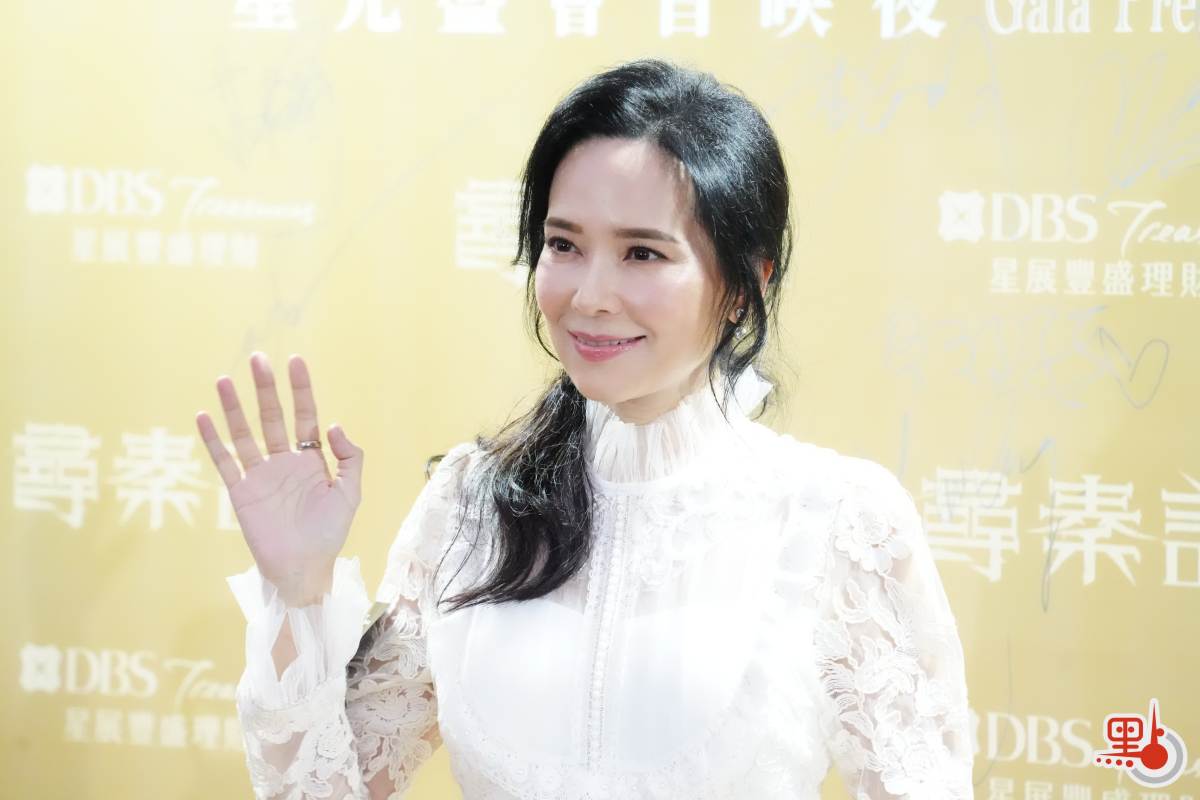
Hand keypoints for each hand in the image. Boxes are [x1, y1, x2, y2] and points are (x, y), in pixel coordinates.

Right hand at [196, 353, 363, 604]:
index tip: (295, 361)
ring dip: (234, 407)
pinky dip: (213, 440)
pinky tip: (204, 416)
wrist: (305, 569)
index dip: (301, 390)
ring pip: (245, 434)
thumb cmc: (330, 534)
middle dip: (266, 389)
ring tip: (225, 379)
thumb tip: (332, 424)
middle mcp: (284, 462)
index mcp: (312, 460)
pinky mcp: (241, 493)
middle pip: (273, 418)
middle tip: (258, 359)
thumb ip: (350, 457)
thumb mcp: (350, 494)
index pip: (305, 416)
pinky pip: (225, 462)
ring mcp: (260, 475)